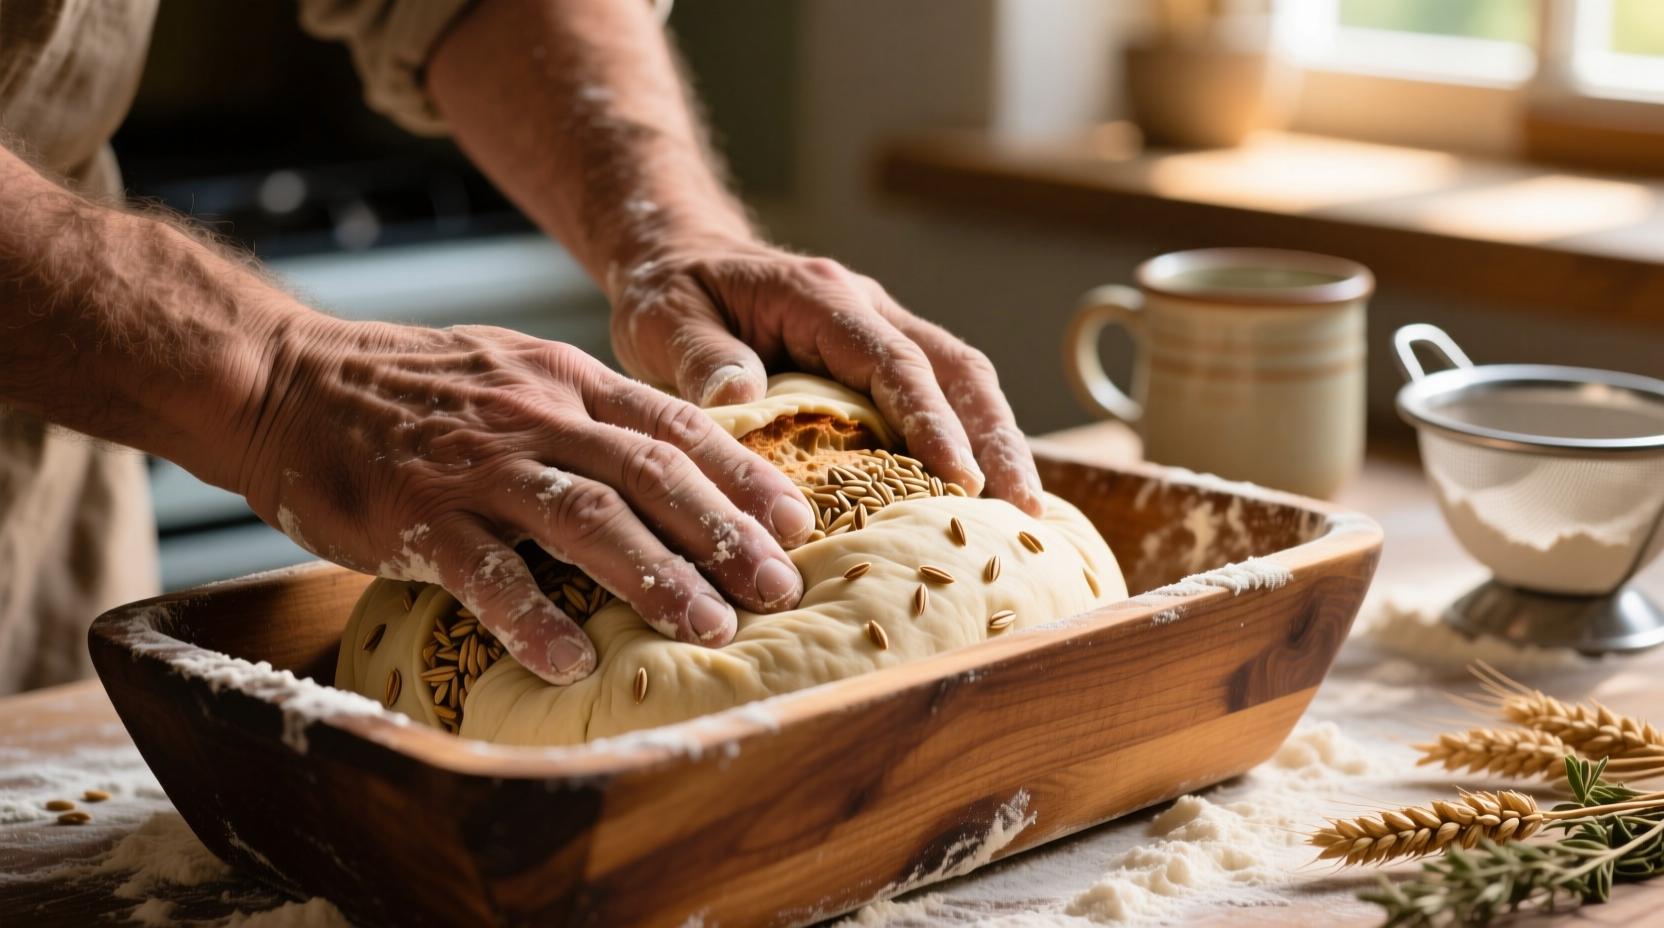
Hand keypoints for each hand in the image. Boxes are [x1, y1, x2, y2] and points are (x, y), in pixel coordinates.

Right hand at [232, 315, 814, 684]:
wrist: (285, 379)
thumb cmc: (412, 388)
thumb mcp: (516, 372)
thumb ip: (589, 412)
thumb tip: (673, 461)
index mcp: (565, 382)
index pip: (674, 424)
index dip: (742, 474)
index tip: (797, 520)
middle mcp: (534, 417)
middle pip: (651, 473)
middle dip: (724, 533)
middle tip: (780, 588)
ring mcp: (476, 466)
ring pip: (585, 518)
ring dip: (654, 576)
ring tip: (709, 628)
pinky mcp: (416, 514)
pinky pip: (484, 572)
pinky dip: (532, 615)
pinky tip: (573, 658)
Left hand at [608, 237, 1044, 515]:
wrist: (674, 256)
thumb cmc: (668, 293)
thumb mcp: (663, 320)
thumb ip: (700, 357)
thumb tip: (740, 395)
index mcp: (820, 298)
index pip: (893, 361)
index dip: (930, 419)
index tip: (958, 477)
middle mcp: (866, 309)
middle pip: (956, 369)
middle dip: (996, 438)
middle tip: (1022, 510)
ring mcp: (881, 330)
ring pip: (963, 381)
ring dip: (997, 443)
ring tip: (1023, 515)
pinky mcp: (879, 360)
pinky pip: (941, 395)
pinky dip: (969, 441)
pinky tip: (983, 497)